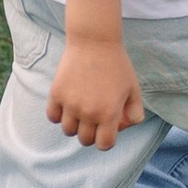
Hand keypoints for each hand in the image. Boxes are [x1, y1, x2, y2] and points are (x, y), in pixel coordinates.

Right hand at [48, 32, 144, 148]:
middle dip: (92, 133)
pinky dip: (59, 115)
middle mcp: (88, 113)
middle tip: (95, 116)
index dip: (107, 140)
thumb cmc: (117, 66)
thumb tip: (121, 128)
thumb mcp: (134, 90)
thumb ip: (134, 114)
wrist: (95, 41)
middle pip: (85, 140)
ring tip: (82, 108)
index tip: (107, 129)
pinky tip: (68, 103)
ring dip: (75, 124)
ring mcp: (70, 104)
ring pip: (68, 130)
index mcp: (109, 113)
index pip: (104, 145)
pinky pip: (53, 117)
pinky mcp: (56, 94)